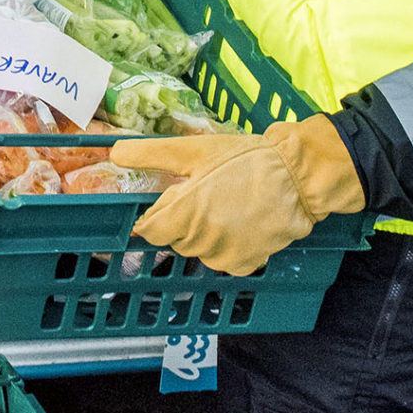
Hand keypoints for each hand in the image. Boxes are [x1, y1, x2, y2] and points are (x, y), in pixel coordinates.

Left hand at [112, 115, 365, 275]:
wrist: (298, 177)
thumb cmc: (246, 159)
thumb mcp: (196, 149)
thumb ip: (152, 154)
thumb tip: (114, 153)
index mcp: (184, 213)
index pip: (150, 230)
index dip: (156, 214)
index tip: (171, 199)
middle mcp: (201, 241)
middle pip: (174, 238)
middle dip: (182, 220)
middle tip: (205, 194)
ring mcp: (224, 256)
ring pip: (198, 249)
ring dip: (203, 233)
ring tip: (227, 204)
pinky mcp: (244, 264)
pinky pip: (222, 259)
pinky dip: (226, 245)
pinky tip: (240, 222)